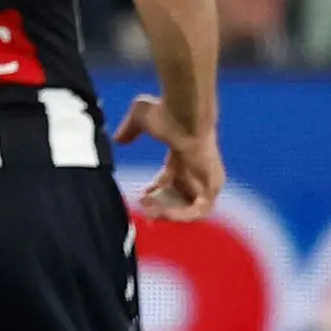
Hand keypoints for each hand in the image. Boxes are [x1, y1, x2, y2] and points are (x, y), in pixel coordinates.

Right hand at [114, 94, 221, 221]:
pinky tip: (162, 213)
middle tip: (145, 211)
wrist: (184, 117)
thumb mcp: (140, 117)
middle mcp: (198, 169)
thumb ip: (129, 129)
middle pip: (181, 197)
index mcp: (185, 155)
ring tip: (151, 214)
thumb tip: (118, 139)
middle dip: (161, 207)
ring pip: (190, 208)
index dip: (156, 192)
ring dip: (168, 213)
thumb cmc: (165, 113)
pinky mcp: (212, 187)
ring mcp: (208, 179)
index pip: (173, 181)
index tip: (141, 196)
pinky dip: (180, 216)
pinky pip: (199, 212)